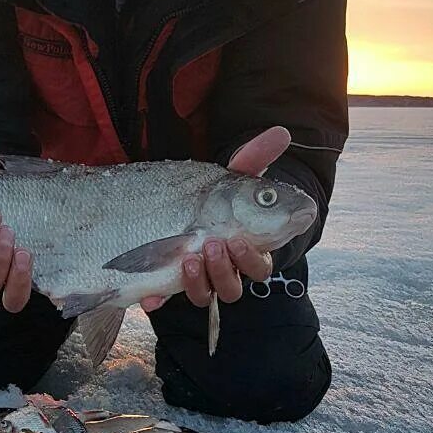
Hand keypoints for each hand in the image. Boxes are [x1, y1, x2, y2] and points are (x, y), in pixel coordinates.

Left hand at [139, 126, 291, 312]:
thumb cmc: (216, 197)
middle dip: (224, 269)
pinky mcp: (167, 283)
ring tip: (188, 256)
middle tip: (213, 244)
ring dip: (199, 281)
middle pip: (233, 288)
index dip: (251, 259)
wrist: (177, 207)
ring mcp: (196, 280)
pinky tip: (150, 297)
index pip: (259, 267)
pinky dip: (157, 300)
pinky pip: (163, 300)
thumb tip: (282, 132)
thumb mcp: (231, 178)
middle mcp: (224, 271)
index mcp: (247, 251)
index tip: (238, 239)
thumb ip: (255, 159)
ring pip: (205, 296)